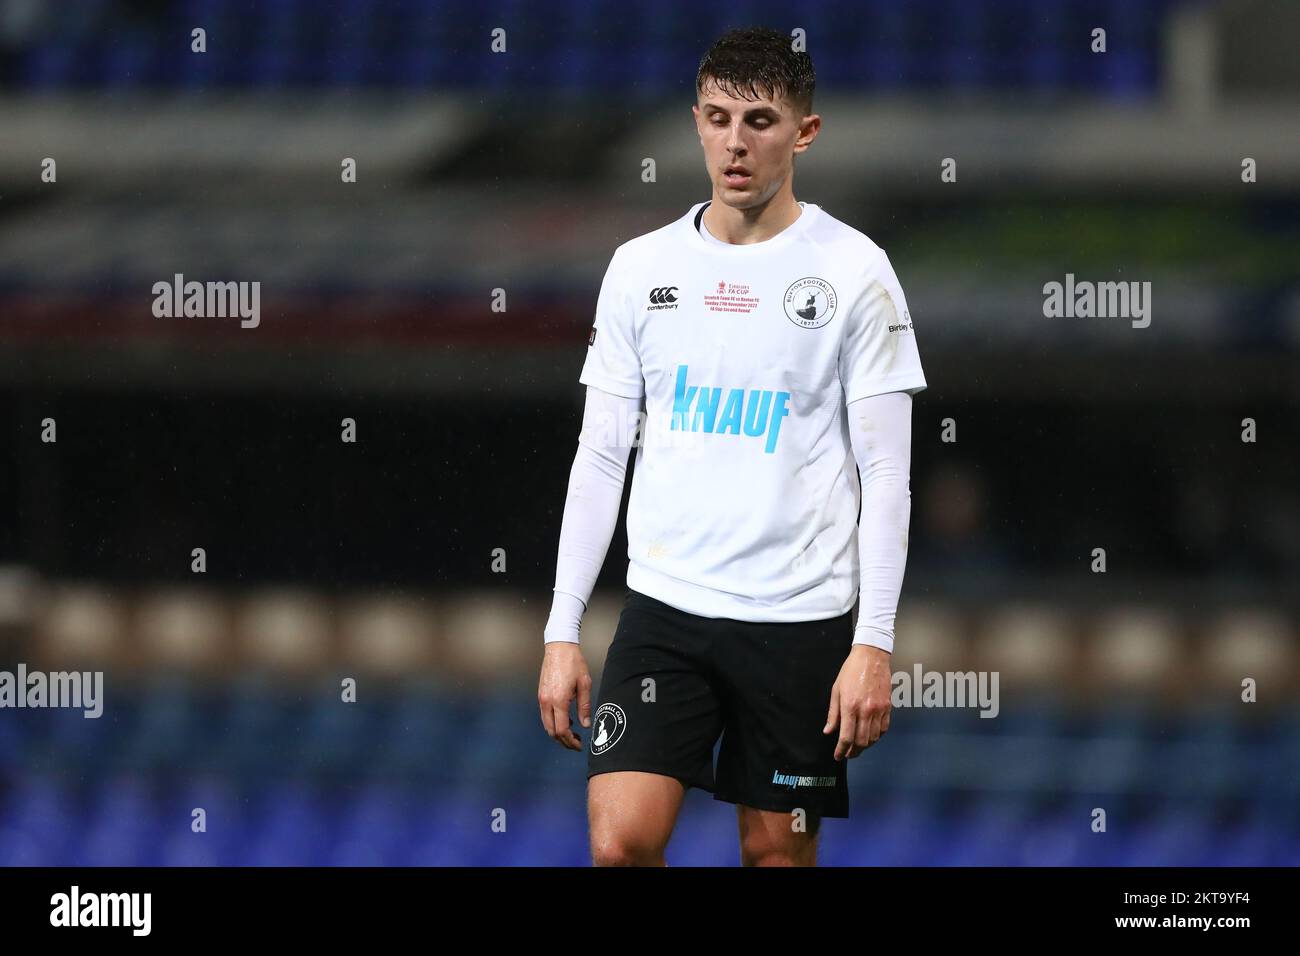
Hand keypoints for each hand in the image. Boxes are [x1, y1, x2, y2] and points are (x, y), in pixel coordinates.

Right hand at [538, 642, 592, 750]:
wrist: (559, 646)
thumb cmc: (574, 662)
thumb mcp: (585, 684)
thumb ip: (585, 706)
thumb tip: (586, 725)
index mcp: (558, 700)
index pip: (562, 730)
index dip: (570, 741)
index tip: (579, 745)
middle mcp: (546, 701)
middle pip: (551, 731)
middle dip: (563, 741)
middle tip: (576, 744)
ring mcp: (541, 698)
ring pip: (546, 724)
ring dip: (558, 732)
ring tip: (573, 733)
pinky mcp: (541, 694)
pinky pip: (545, 715)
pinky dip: (554, 722)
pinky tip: (566, 720)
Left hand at [824, 644, 891, 759]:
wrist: (871, 657)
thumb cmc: (851, 671)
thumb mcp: (836, 690)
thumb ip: (833, 713)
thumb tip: (828, 730)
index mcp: (850, 706)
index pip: (846, 737)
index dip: (841, 750)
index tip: (837, 755)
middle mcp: (865, 710)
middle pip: (861, 742)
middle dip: (853, 752)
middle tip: (847, 754)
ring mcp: (879, 710)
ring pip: (873, 738)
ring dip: (865, 746)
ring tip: (857, 747)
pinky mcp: (888, 707)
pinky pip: (883, 729)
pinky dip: (876, 737)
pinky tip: (870, 737)